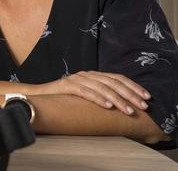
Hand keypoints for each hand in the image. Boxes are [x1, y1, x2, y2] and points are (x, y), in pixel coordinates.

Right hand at [36, 71, 150, 114]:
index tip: (146, 97)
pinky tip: (107, 106)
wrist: (39, 96)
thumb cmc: (64, 99)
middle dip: (129, 94)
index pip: (117, 78)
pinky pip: (85, 91)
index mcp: (92, 75)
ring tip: (127, 110)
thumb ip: (99, 96)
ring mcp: (76, 78)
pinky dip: (98, 98)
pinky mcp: (67, 85)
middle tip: (141, 106)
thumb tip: (121, 106)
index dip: (133, 86)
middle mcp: (86, 74)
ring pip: (102, 87)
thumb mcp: (85, 96)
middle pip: (112, 82)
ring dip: (117, 99)